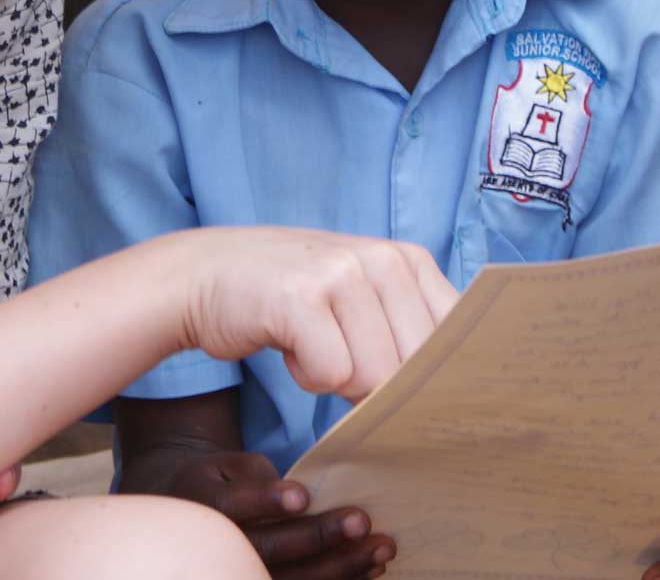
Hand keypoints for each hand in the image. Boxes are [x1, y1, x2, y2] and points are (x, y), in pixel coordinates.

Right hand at [149, 449, 394, 579]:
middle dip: (318, 537)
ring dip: (340, 568)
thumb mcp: (227, 465)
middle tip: (362, 521)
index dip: (266, 502)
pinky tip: (371, 571)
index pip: (232, 506)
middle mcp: (218, 547)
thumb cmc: (221, 484)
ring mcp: (239, 573)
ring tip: (381, 549)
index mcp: (205, 505)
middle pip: (267, 550)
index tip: (302, 495)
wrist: (196, 518)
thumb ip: (256, 477)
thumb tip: (303, 496)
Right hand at [178, 229, 458, 399]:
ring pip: (374, 378)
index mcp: (407, 259)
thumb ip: (407, 331)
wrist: (203, 273)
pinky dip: (305, 375)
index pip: (456, 341)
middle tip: (337, 353)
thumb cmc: (291, 300)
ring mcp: (341, 274)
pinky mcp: (300, 298)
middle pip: (414, 370)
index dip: (430, 377)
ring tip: (310, 341)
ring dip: (335, 378)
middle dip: (376, 383)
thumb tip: (447, 400)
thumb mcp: (361, 298)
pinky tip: (287, 341)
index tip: (399, 383)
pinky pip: (330, 375)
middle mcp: (382, 259)